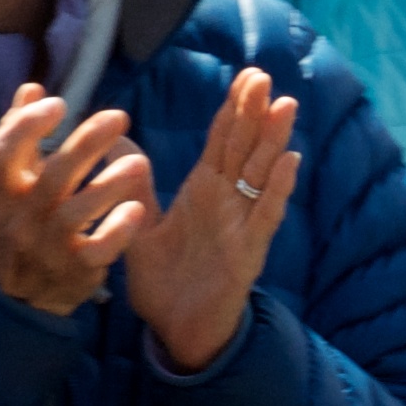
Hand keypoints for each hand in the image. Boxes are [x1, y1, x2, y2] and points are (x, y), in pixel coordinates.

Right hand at [0, 84, 153, 316]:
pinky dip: (116, 231)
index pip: (0, 154)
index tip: (57, 102)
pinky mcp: (74, 270)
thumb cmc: (19, 228)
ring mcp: (46, 246)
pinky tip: (138, 211)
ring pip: (74, 213)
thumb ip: (21, 138)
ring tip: (139, 161)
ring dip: (107, 186)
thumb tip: (32, 88)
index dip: (24, 126)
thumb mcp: (9, 187)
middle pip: (50, 177)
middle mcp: (21, 217)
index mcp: (2, 192)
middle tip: (119, 116)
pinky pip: (95, 250)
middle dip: (84, 144)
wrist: (16, 300)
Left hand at [124, 69, 299, 373]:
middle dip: (255, 113)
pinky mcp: (249, 251)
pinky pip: (266, 215)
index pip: (223, 142)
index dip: (234, 109)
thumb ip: (134, 185)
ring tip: (285, 105)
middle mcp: (228, 201)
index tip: (246, 76)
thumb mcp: (141, 225)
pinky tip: (290, 163)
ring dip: (275, 141)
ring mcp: (242, 224)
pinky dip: (279, 190)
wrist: (176, 329)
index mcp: (204, 191)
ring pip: (262, 174)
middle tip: (263, 76)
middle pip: (246, 149)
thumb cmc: (165, 279)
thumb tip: (115, 140)